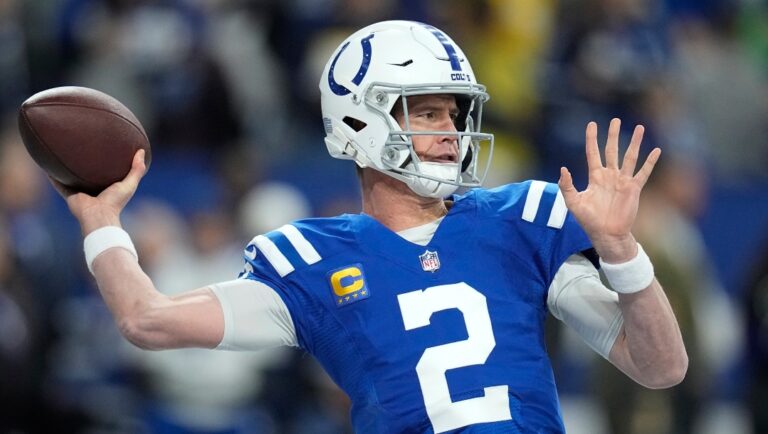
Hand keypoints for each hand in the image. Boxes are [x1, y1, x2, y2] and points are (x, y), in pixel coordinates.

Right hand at [50, 150, 147, 234]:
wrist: (99, 215)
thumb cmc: (115, 202)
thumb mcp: (130, 184)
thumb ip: (137, 169)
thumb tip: (141, 151)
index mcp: (106, 187)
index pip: (104, 172)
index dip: (104, 162)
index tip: (103, 148)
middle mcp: (92, 189)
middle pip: (86, 174)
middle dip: (83, 163)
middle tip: (80, 146)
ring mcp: (80, 192)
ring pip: (70, 177)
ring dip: (65, 168)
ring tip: (61, 153)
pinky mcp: (68, 194)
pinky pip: (58, 183)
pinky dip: (52, 176)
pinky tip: (47, 165)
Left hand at [558, 118, 660, 262]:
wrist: (606, 234)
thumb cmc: (588, 220)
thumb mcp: (573, 202)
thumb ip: (567, 186)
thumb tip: (563, 169)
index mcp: (595, 177)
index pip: (593, 152)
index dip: (592, 138)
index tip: (592, 124)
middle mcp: (609, 176)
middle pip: (612, 150)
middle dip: (613, 135)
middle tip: (615, 120)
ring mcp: (622, 181)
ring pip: (629, 157)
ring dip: (634, 142)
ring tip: (639, 127)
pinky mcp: (634, 188)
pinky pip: (643, 172)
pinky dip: (650, 162)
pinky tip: (656, 150)